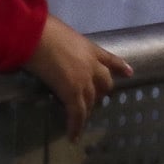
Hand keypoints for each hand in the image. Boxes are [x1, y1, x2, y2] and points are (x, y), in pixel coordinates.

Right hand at [22, 16, 130, 139]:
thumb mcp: (60, 31)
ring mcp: (83, 81)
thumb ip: (64, 41)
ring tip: (80, 119)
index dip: (119, 67)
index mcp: (89, 48)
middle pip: (104, 84)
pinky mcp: (72, 93)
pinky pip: (76, 113)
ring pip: (91, 101)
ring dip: (86, 110)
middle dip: (100, 93)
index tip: (128, 73)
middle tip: (91, 99)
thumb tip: (53, 42)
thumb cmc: (41, 27)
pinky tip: (73, 136)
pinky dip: (75, 126)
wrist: (34, 34)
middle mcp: (91, 66)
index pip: (109, 59)